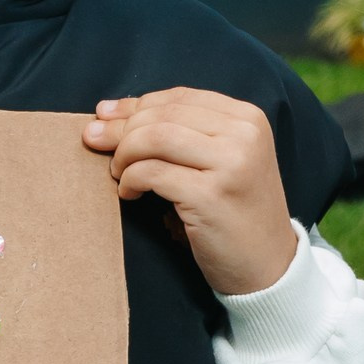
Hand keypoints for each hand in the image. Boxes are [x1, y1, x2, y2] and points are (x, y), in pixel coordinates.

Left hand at [83, 90, 296, 296]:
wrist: (269, 266)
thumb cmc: (236, 212)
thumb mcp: (225, 161)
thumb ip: (186, 133)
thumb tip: (112, 112)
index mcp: (248, 118)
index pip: (179, 97)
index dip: (136, 104)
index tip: (104, 114)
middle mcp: (243, 135)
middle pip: (163, 114)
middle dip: (120, 127)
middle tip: (94, 142)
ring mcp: (230, 163)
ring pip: (155, 138)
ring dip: (124, 153)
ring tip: (118, 173)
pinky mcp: (210, 195)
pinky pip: (152, 173)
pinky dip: (130, 180)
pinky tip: (129, 193)